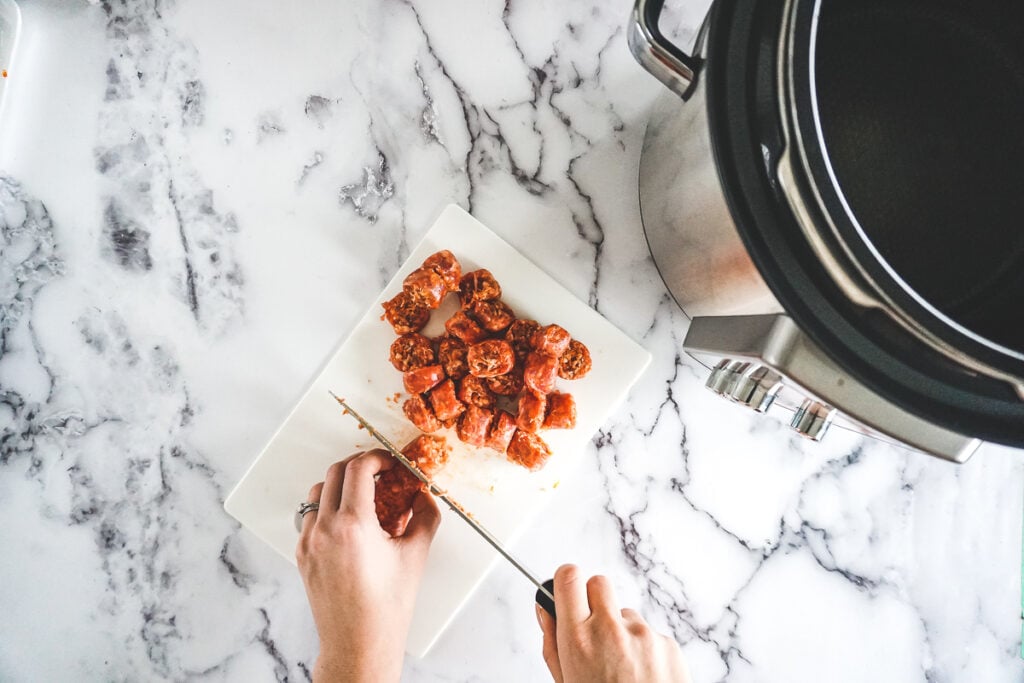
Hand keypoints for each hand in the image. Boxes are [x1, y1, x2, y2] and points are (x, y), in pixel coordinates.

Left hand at [296, 450, 441, 682]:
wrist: (359, 644)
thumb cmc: (387, 607)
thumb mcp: (416, 555)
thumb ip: (425, 516)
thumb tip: (426, 495)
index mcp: (353, 526)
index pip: (358, 469)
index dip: (376, 458)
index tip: (389, 462)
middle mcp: (325, 530)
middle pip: (334, 473)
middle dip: (358, 465)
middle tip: (379, 472)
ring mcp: (309, 542)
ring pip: (317, 493)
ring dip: (340, 485)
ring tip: (364, 496)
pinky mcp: (302, 555)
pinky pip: (310, 517)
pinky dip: (329, 509)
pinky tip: (350, 522)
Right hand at [537, 564, 690, 682]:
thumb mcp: (565, 682)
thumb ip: (551, 642)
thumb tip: (543, 609)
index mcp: (578, 639)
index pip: (568, 578)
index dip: (566, 581)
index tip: (566, 589)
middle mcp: (611, 629)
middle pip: (599, 583)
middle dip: (593, 600)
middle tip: (593, 629)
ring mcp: (643, 634)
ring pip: (626, 613)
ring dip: (621, 631)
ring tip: (621, 668)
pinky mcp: (668, 644)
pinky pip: (650, 634)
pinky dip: (645, 649)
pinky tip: (641, 675)